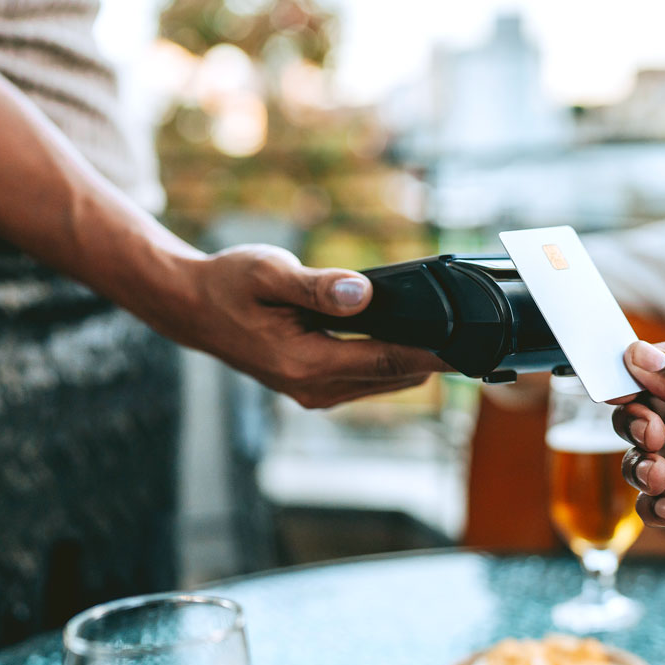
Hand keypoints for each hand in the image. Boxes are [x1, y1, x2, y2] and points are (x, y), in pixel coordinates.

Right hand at [169, 245, 448, 407]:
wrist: (191, 307)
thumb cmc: (227, 284)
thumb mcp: (270, 272)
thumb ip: (318, 286)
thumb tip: (364, 293)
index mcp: (307, 363)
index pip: (389, 361)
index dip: (436, 352)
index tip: (472, 342)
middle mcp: (315, 388)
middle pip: (397, 376)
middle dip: (434, 354)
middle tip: (471, 323)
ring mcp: (316, 392)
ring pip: (388, 381)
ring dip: (415, 358)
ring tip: (447, 325)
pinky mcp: (317, 387)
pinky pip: (370, 377)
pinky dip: (392, 358)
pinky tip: (407, 332)